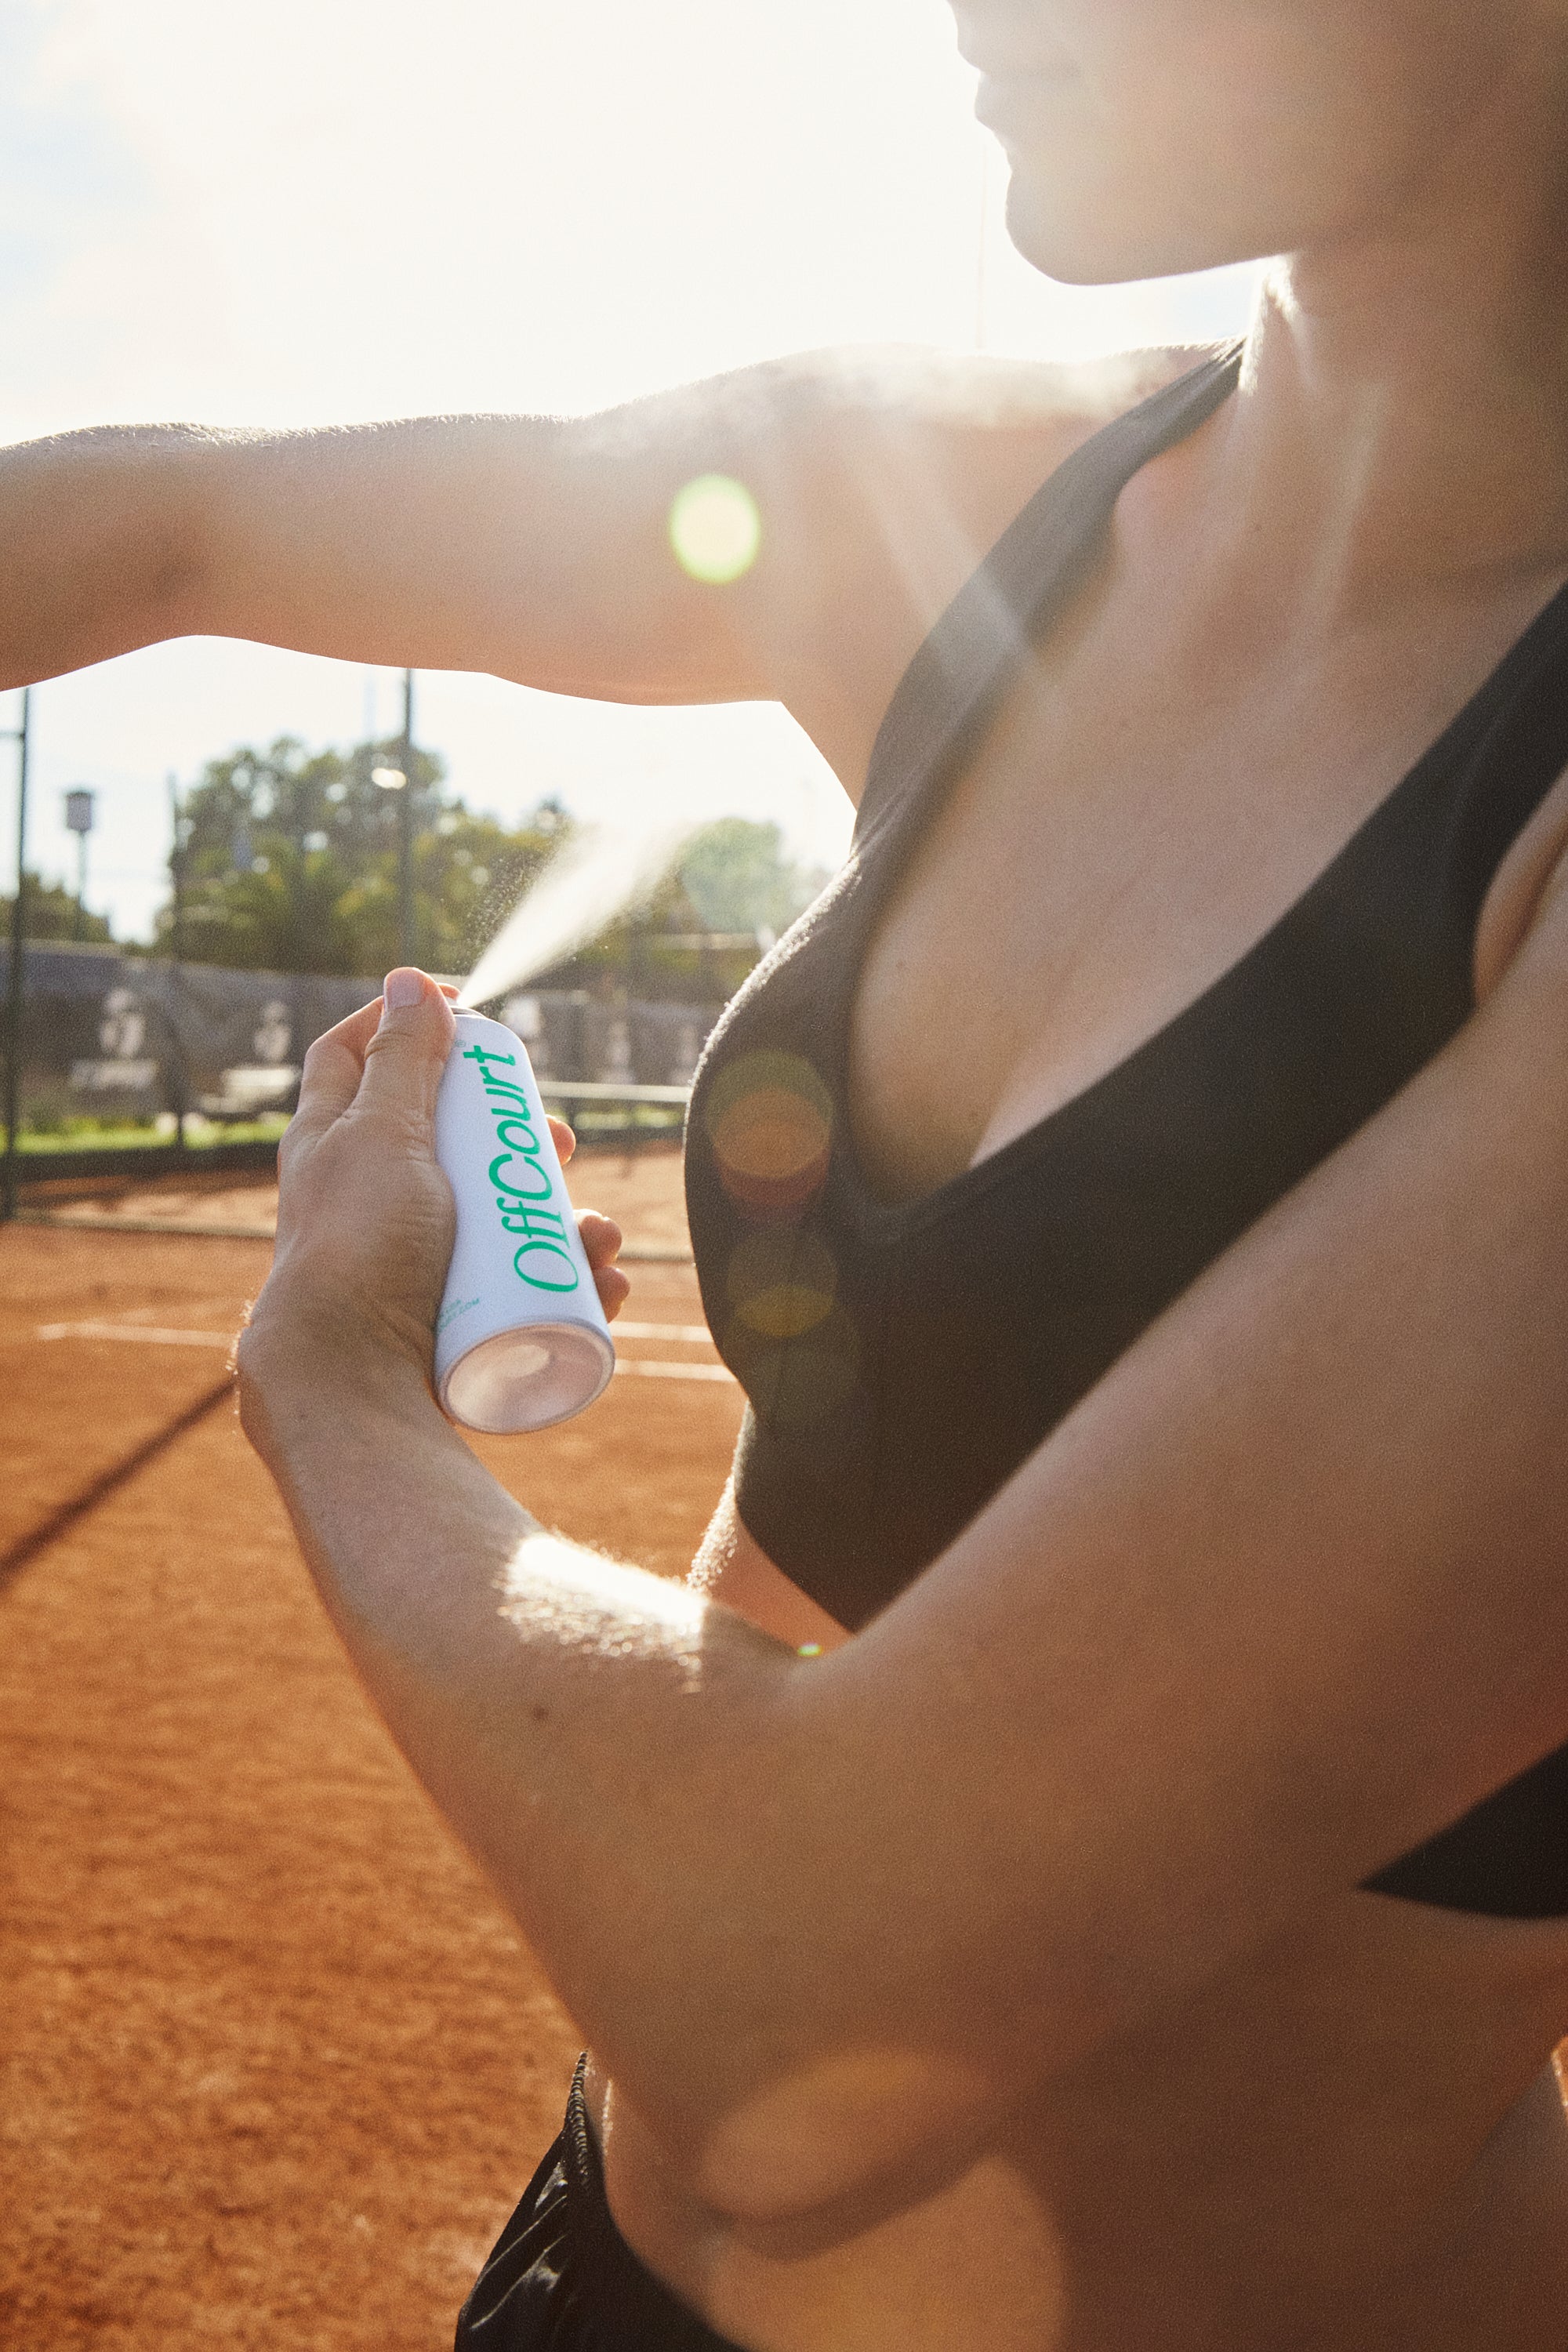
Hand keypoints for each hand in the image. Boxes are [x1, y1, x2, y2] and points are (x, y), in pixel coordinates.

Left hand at [243, 968, 627, 1399]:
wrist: (350, 1380)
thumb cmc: (357, 1248)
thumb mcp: (383, 1136)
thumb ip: (402, 1060)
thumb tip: (410, 981)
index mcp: (332, 1143)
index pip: (354, 1055)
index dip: (404, 1021)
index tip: (470, 1010)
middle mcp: (366, 1196)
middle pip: (453, 1140)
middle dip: (520, 1137)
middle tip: (560, 1142)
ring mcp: (408, 1259)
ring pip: (501, 1219)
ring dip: (565, 1220)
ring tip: (597, 1233)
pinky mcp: (446, 1316)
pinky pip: (521, 1287)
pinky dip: (569, 1282)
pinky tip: (603, 1284)